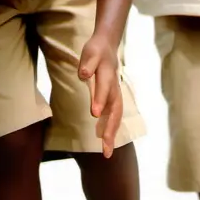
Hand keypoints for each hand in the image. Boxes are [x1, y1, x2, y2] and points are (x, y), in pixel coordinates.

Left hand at [78, 34, 122, 158]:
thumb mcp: (89, 52)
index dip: (100, 100)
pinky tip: (106, 142)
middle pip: (115, 110)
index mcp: (107, 75)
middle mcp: (114, 88)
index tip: (95, 114)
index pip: (104, 89)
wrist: (108, 46)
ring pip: (116, 116)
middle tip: (105, 147)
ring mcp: (115, 94)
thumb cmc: (96, 51)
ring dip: (112, 134)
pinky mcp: (113, 99)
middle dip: (110, 129)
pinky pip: (114, 116)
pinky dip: (111, 130)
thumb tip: (83, 74)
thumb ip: (87, 63)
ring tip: (107, 152)